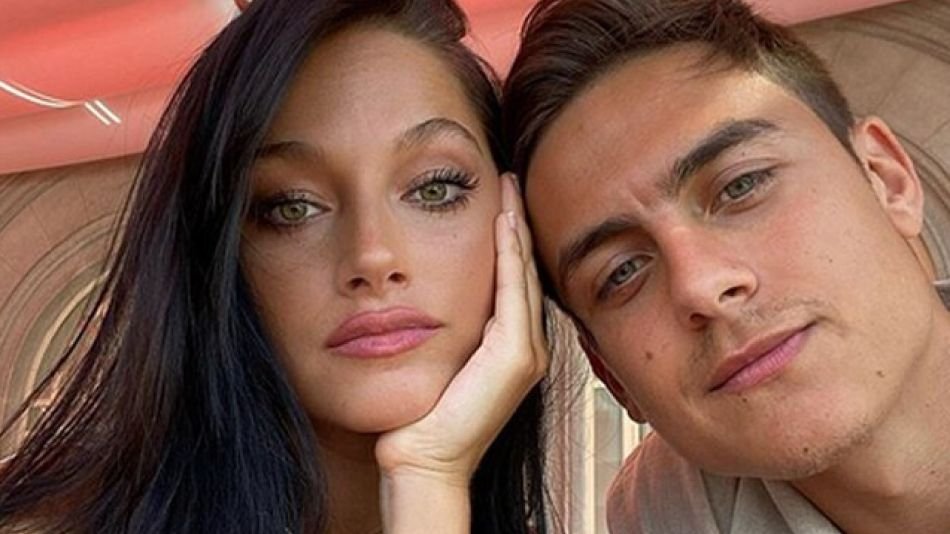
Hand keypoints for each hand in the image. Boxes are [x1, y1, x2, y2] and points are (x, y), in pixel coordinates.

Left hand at [375, 173, 547, 530]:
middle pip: (526, 272)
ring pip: (524, 275)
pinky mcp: (515, 356)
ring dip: (516, 230)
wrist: (425, 458)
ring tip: (510, 190)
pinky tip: (503, 223)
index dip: (510, 242)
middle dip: (518, 225)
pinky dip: (510, 255)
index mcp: (512, 350)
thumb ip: (452, 330)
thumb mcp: (442, 362)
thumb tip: (429, 295)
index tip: (500, 203)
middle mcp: (528, 348)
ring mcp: (527, 353)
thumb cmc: (424, 416)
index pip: (515, 283)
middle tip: (511, 183)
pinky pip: (513, 291)